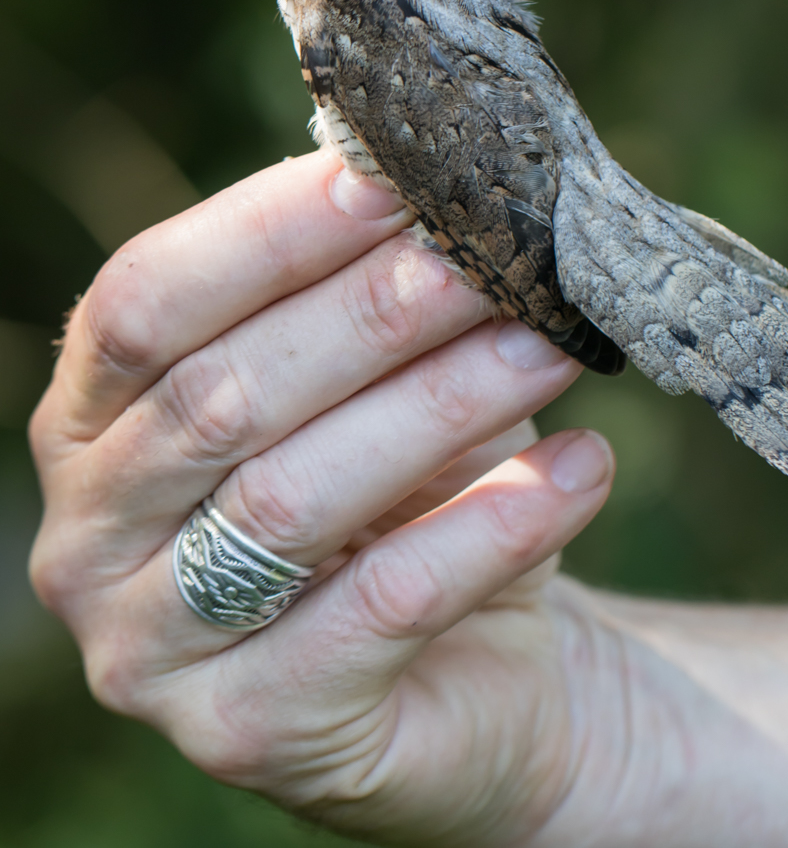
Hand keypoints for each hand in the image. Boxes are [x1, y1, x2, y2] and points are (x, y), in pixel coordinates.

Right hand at [28, 150, 619, 845]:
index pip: (143, 301)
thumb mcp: (372, 377)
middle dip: (371, 311)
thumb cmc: (406, 490)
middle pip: (219, 395)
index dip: (263, 231)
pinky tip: (586, 466)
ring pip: (292, 497)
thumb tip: (429, 167)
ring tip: (552, 343)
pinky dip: (494, 526)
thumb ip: (367, 284)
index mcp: (92, 419)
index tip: (390, 176)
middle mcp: (89, 535)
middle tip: (494, 256)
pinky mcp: (251, 732)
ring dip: (441, 402)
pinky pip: (381, 610)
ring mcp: (151, 649)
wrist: (470, 669)